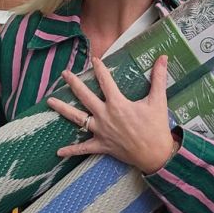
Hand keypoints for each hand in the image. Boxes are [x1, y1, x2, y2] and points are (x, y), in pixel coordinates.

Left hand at [49, 55, 177, 173]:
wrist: (156, 155)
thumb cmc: (156, 127)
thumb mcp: (158, 101)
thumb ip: (159, 78)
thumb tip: (163, 57)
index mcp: (117, 104)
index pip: (105, 81)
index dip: (100, 69)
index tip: (94, 59)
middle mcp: (105, 115)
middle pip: (85, 96)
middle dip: (74, 83)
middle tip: (64, 74)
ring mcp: (101, 131)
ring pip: (77, 118)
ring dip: (63, 109)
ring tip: (50, 101)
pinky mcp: (101, 146)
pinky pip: (83, 148)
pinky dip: (71, 150)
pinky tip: (58, 152)